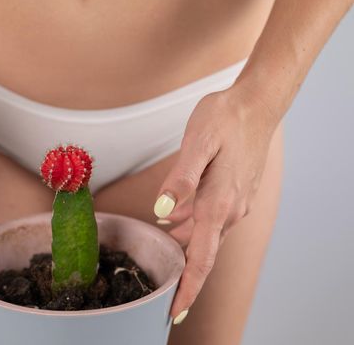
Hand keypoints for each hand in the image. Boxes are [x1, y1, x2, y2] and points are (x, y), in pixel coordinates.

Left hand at [153, 87, 279, 323]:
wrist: (256, 104)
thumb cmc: (224, 119)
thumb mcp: (196, 144)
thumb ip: (180, 180)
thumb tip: (162, 212)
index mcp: (217, 204)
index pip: (200, 258)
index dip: (187, 289)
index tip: (175, 313)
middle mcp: (228, 211)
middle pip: (203, 254)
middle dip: (183, 276)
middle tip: (162, 293)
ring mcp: (234, 203)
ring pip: (205, 236)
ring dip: (184, 249)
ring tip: (163, 258)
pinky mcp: (234, 193)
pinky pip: (210, 220)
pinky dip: (191, 228)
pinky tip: (174, 223)